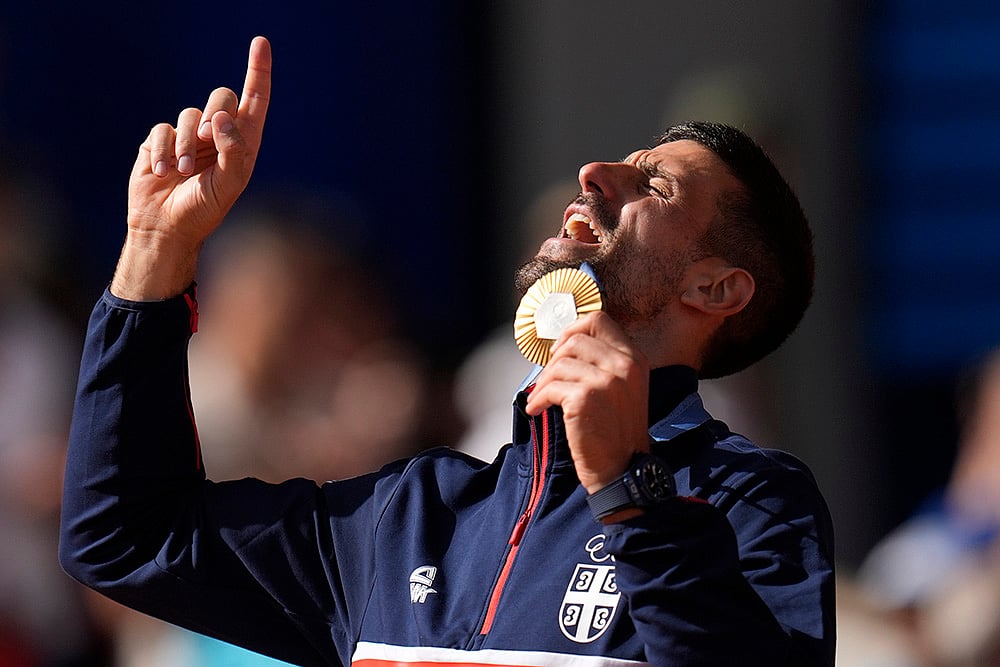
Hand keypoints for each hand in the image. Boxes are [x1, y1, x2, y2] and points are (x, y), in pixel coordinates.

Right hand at [111, 36, 271, 299]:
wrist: (166, 227)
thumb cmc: (204, 210)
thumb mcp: (228, 184)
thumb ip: (234, 151)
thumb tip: (224, 117)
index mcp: (244, 144)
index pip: (255, 100)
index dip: (259, 71)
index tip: (260, 43)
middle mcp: (219, 135)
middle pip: (222, 96)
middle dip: (215, 117)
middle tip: (208, 144)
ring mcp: (190, 137)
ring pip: (190, 113)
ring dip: (186, 143)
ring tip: (182, 172)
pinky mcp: (162, 141)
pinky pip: (163, 129)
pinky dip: (164, 150)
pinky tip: (163, 172)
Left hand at [524, 311, 649, 494]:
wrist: (623, 470)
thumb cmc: (616, 433)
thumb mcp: (623, 389)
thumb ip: (604, 363)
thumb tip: (564, 344)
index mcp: (635, 359)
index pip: (599, 320)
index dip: (573, 330)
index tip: (561, 351)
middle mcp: (624, 365)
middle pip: (574, 339)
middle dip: (554, 359)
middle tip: (550, 380)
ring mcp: (607, 381)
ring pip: (559, 363)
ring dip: (544, 382)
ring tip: (543, 399)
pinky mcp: (586, 398)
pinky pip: (550, 387)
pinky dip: (539, 399)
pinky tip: (539, 410)